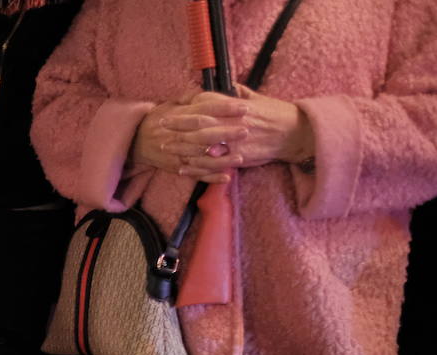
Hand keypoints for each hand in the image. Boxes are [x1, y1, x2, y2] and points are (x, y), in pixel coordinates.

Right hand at [132, 93, 245, 182]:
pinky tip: (227, 177)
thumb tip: (211, 91)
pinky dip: (211, 177)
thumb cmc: (157, 120)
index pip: (205, 110)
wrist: (135, 140)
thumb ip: (191, 98)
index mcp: (180, 116)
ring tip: (241, 157)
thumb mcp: (171, 103)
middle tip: (246, 130)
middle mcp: (179, 135)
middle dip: (226, 133)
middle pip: (205, 134)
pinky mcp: (176, 167)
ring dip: (221, 159)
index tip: (244, 106)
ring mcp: (177, 153)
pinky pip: (195, 174)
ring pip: (202, 157)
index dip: (224, 108)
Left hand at [157, 88, 312, 169]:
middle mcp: (232, 123)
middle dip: (177, 126)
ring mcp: (234, 142)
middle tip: (161, 127)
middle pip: (199, 124)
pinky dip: (196, 167)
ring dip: (181, 147)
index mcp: (235, 107)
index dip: (187, 107)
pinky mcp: (238, 158)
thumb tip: (228, 85)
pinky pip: (213, 165)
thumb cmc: (276, 113)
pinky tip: (182, 168)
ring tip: (165, 148)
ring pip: (202, 145)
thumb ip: (239, 93)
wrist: (294, 133)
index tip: (171, 109)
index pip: (205, 104)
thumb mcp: (257, 98)